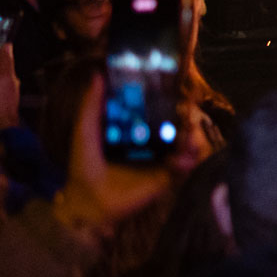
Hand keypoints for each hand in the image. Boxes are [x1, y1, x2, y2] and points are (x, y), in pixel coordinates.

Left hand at [54, 74, 186, 234]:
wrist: (89, 202)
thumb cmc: (85, 166)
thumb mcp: (85, 132)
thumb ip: (91, 105)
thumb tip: (97, 74)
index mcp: (133, 128)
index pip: (156, 109)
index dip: (168, 100)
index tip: (177, 92)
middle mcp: (150, 141)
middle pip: (176, 125)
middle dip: (186, 119)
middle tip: (187, 114)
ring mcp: (160, 159)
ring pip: (185, 143)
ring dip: (192, 139)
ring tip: (188, 139)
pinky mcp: (166, 177)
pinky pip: (185, 166)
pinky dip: (188, 161)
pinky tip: (183, 159)